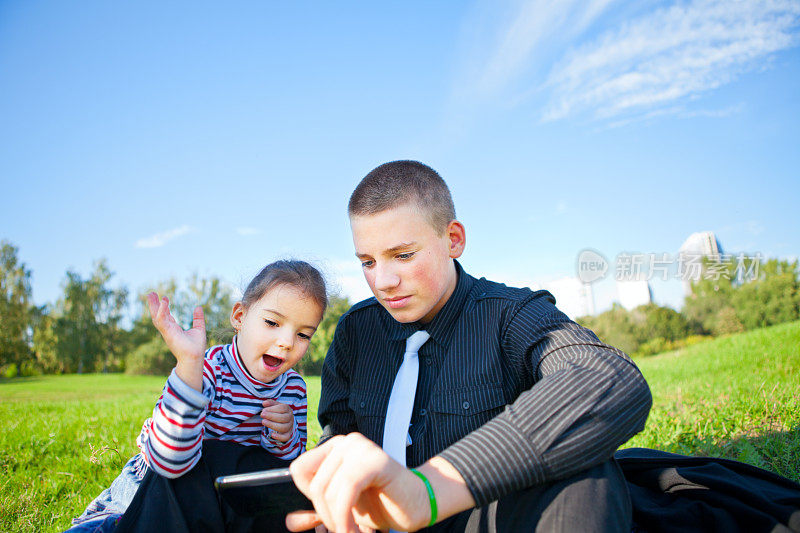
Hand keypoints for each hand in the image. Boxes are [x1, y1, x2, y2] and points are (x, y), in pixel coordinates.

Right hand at [146, 292, 205, 362]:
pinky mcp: (168, 332)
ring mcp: (167, 331)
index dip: (164, 307)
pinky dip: (161, 311)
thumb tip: (198, 307)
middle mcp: (168, 329)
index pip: (166, 316)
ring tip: (151, 294)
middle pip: (158, 315)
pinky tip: (163, 302)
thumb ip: (198, 319)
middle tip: (151, 293)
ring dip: (153, 306)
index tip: (165, 298)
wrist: (195, 357)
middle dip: (154, 304)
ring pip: (156, 316)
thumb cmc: (196, 347)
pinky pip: (162, 320)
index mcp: (174, 329)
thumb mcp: (199, 329)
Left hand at [261, 399, 294, 441]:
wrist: (285, 422)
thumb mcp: (275, 406)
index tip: (264, 410)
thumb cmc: (278, 413)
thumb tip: (264, 403)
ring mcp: (289, 427)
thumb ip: (270, 403)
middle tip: (262, 414)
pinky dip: (279, 437)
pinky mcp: (288, 435)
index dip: (273, 409)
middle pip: (284, 418)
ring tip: (263, 422)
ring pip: (284, 428)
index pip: (283, 408)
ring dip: (272, 425)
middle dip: (271, 416)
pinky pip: (285, 437)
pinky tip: (272, 435)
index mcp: (288, 410)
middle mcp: (290, 418)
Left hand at [286, 433, 429, 532]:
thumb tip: (290, 522)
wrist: (419, 504)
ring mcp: (361, 448)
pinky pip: (346, 491)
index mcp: (336, 447)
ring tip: (353, 532)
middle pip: (314, 485)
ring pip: (328, 490)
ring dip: (337, 521)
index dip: (311, 498)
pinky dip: (345, 517)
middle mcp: (347, 442)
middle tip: (345, 530)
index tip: (330, 515)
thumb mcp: (343, 507)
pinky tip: (357, 531)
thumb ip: (318, 510)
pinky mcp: (375, 460)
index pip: (300, 470)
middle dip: (326, 515)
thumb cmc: (382, 503)